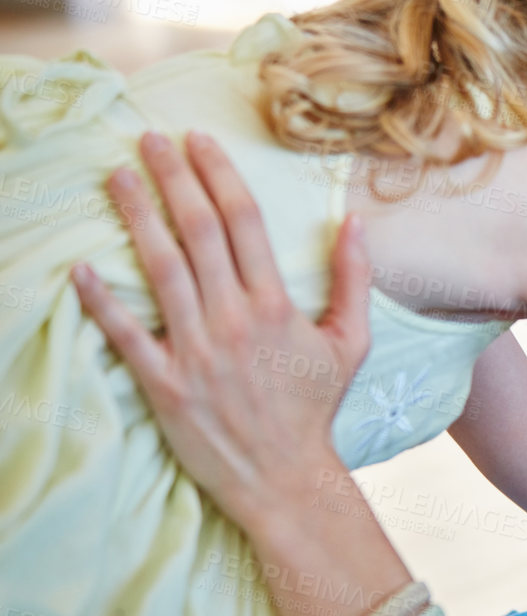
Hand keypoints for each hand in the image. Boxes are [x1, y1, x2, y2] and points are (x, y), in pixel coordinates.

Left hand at [71, 129, 371, 528]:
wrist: (285, 476)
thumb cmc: (314, 407)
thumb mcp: (352, 341)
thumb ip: (354, 279)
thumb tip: (355, 222)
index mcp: (277, 305)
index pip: (243, 222)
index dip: (218, 175)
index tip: (198, 141)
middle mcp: (234, 320)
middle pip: (197, 232)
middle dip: (172, 179)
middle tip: (148, 139)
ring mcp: (196, 351)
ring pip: (160, 269)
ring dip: (137, 218)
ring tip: (117, 177)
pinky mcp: (164, 384)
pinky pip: (126, 334)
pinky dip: (102, 300)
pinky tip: (81, 267)